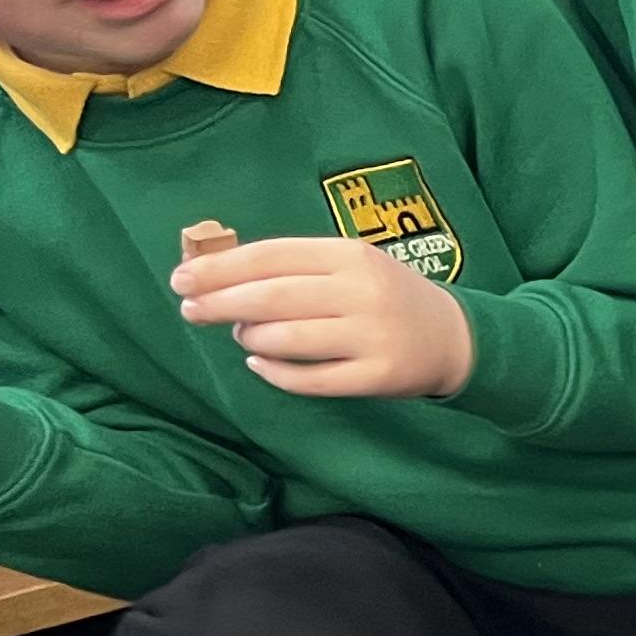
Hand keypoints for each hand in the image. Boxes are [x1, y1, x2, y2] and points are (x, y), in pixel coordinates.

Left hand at [173, 233, 474, 398]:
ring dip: (251, 339)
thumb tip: (216, 279)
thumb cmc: (384, 296)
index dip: (221, 268)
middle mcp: (362, 292)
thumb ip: (292, 268)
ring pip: (288, 340)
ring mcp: (372, 336)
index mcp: (350, 255)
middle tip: (189, 310)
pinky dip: (276, 373)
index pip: (271, 256)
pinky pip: (311, 380)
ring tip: (242, 336)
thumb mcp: (348, 265)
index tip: (182, 279)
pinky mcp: (378, 376)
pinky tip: (260, 364)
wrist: (453, 337)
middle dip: (220, 303)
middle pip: (273, 297)